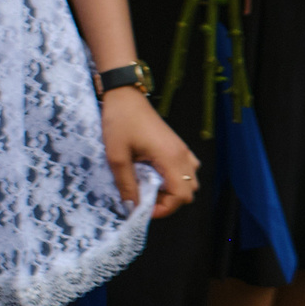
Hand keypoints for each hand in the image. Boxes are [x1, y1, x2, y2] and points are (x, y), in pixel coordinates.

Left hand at [100, 86, 197, 219]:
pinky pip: (185, 169)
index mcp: (171, 158)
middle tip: (143, 199)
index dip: (164, 208)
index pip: (181, 195)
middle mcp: (182, 155)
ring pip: (188, 181)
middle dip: (167, 201)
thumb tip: (132, 205)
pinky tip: (152, 174)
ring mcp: (181, 149)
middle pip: (188, 192)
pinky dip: (173, 178)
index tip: (143, 210)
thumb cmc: (120, 121)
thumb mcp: (116, 156)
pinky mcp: (176, 145)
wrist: (125, 96)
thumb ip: (126, 183)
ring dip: (170, 190)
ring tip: (146, 186)